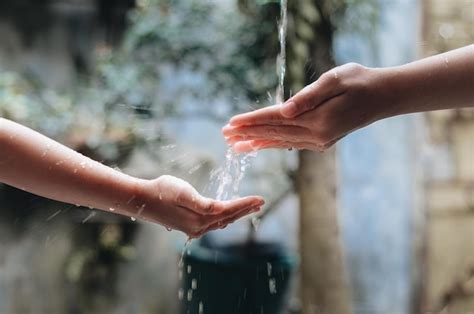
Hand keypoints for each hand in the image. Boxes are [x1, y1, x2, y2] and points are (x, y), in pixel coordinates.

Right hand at [129, 175, 263, 236]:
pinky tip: (228, 214)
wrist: (141, 200)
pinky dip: (224, 217)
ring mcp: (194, 229)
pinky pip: (213, 223)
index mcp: (200, 218)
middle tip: (261, 202)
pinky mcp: (189, 226)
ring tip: (250, 206)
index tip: (261, 198)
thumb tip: (220, 209)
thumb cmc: (161, 191)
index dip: (245, 204)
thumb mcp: (183, 192)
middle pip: (228, 217)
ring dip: (236, 213)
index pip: (229, 210)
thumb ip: (203, 203)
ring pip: (222, 221)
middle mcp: (199, 227)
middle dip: (245, 209)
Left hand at [223, 63, 389, 151]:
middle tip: (224, 136)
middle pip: (274, 134)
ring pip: (281, 142)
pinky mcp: (322, 141)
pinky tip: (261, 144)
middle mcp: (316, 135)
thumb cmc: (359, 81)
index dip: (251, 121)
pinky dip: (273, 143)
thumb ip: (309, 96)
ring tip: (236, 146)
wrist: (382, 97)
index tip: (230, 124)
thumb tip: (284, 110)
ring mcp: (320, 141)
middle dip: (247, 133)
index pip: (275, 120)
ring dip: (257, 142)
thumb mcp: (335, 80)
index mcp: (317, 119)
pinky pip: (291, 143)